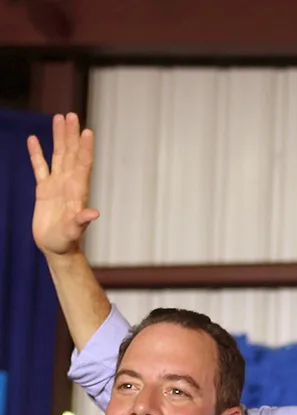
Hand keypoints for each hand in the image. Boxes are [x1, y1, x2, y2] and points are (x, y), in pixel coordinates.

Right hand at [28, 112, 98, 256]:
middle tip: (71, 115)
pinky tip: (33, 139)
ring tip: (59, 118)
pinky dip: (36, 153)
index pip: (83, 164)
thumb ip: (82, 221)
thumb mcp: (74, 232)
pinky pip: (39, 166)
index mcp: (77, 190)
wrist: (56, 248)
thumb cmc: (67, 241)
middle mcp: (69, 183)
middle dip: (71, 135)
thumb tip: (94, 213)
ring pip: (57, 155)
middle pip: (70, 154)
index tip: (87, 131)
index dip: (85, 148)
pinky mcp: (43, 189)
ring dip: (58, 137)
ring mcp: (56, 184)